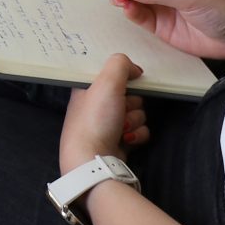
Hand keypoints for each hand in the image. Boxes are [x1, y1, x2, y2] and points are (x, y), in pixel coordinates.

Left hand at [60, 53, 148, 170]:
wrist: (94, 160)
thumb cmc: (96, 119)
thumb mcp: (106, 82)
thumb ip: (120, 64)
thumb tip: (135, 69)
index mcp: (86, 89)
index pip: (111, 75)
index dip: (122, 78)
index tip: (127, 82)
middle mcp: (95, 106)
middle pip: (129, 94)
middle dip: (131, 103)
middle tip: (121, 109)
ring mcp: (107, 125)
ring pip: (137, 113)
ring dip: (134, 121)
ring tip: (121, 129)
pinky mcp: (118, 141)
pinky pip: (139, 131)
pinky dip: (137, 135)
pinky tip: (126, 140)